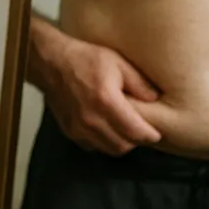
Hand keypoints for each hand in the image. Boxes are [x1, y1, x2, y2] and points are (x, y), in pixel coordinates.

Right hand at [42, 33, 163, 155]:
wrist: (51, 63)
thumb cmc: (86, 59)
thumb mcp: (119, 63)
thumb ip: (140, 84)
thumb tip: (157, 100)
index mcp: (106, 101)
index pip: (135, 132)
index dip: (150, 135)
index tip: (156, 133)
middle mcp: (91, 119)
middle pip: (123, 146)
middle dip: (135, 141)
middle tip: (140, 130)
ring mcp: (78, 128)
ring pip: (109, 149)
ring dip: (120, 143)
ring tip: (125, 130)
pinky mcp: (70, 131)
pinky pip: (93, 146)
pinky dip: (103, 141)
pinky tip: (106, 128)